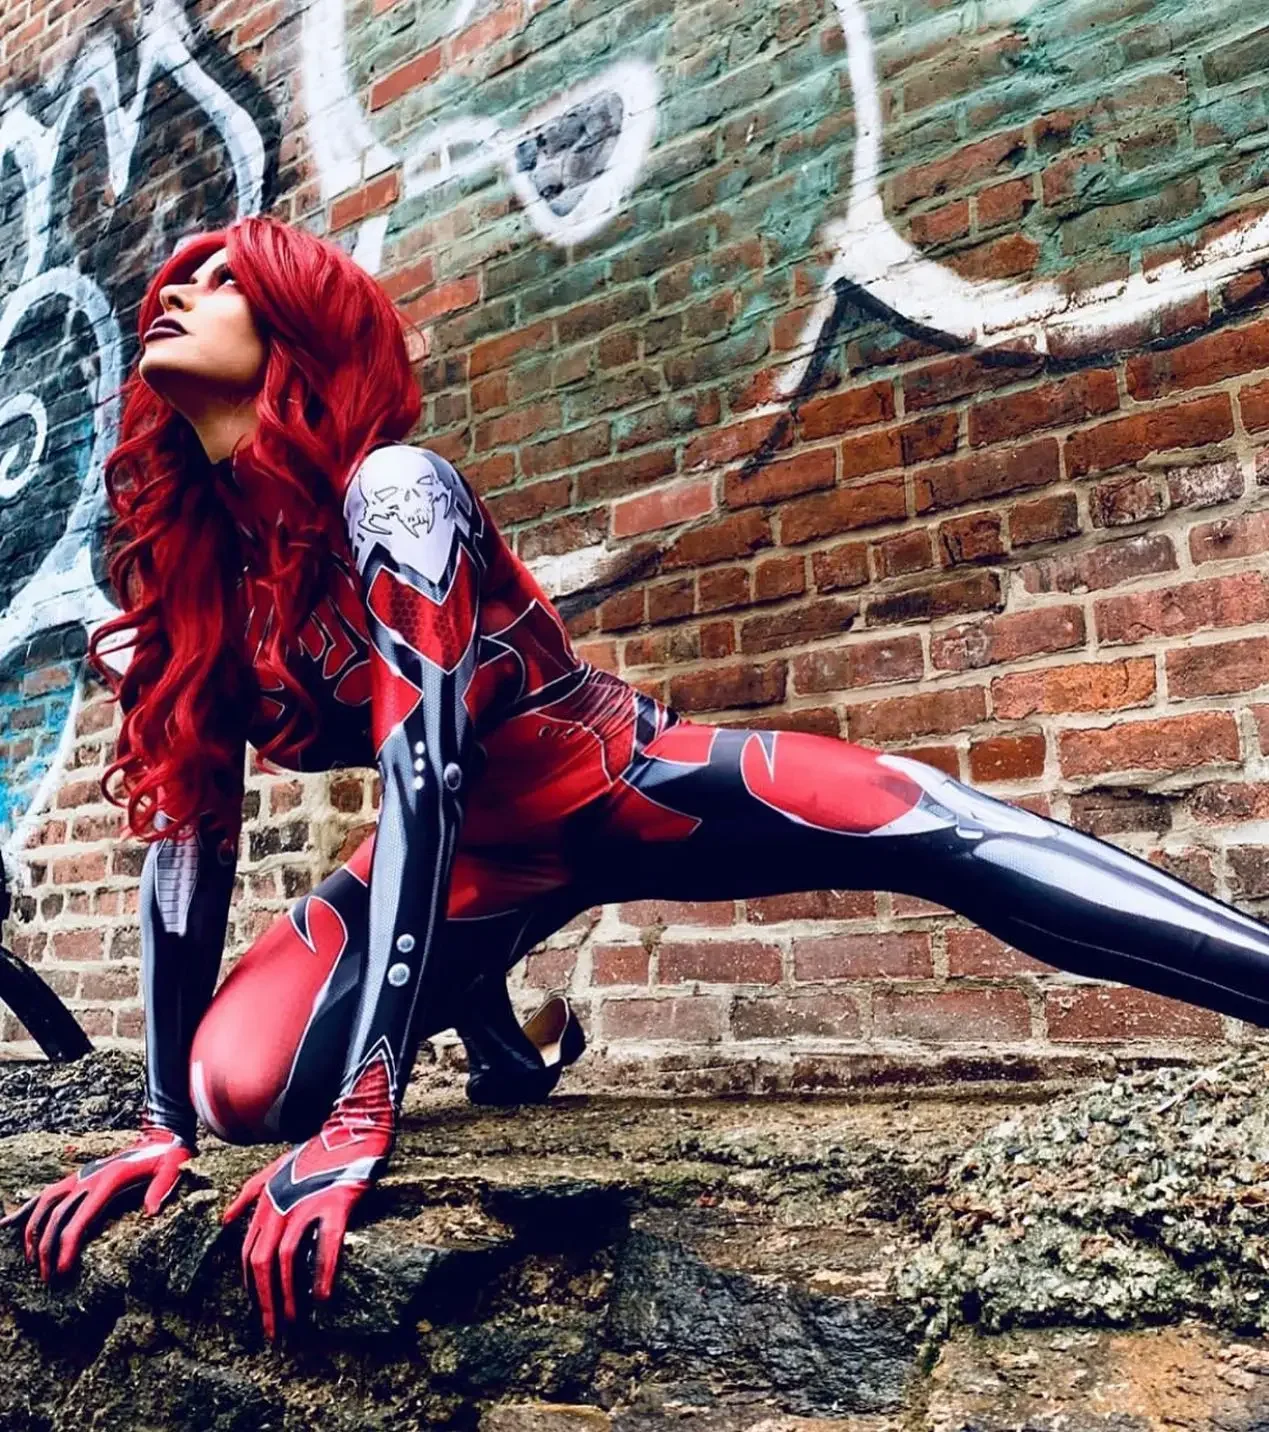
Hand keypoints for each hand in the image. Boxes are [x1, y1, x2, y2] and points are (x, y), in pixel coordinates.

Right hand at [0, 1119, 190, 1281]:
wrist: (161, 1136)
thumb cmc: (169, 1156)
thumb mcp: (174, 1167)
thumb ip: (163, 1188)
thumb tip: (150, 1213)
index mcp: (108, 1181)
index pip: (79, 1221)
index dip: (66, 1247)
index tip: (61, 1271)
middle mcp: (88, 1178)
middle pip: (56, 1218)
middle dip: (47, 1250)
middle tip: (48, 1279)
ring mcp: (80, 1176)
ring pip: (44, 1205)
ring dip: (32, 1234)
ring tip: (32, 1261)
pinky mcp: (78, 1177)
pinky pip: (46, 1194)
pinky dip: (25, 1209)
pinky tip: (6, 1224)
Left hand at [222, 1067, 393, 1341]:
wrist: (349, 1132)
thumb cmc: (313, 1153)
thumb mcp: (273, 1170)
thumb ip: (248, 1195)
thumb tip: (224, 1220)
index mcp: (266, 1202)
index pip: (248, 1253)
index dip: (250, 1286)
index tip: (259, 1310)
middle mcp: (281, 1205)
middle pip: (262, 1261)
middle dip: (265, 1301)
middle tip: (273, 1330)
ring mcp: (308, 1204)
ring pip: (288, 1258)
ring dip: (289, 1294)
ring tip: (295, 1319)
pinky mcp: (336, 1203)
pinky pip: (326, 1243)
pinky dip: (322, 1271)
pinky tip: (322, 1295)